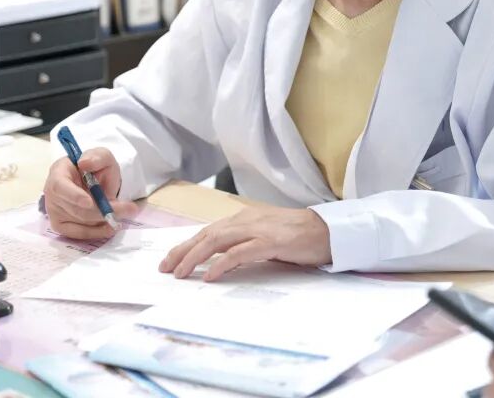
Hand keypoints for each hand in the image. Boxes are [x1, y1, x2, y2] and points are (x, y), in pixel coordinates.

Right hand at [42, 148, 138, 239]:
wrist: (97, 182)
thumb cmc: (96, 168)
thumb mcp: (102, 156)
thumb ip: (97, 156)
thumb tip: (84, 163)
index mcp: (58, 172)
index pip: (59, 187)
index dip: (73, 196)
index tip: (90, 202)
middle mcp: (52, 194)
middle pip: (74, 208)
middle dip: (101, 210)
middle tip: (127, 209)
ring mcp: (55, 211)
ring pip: (80, 221)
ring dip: (103, 219)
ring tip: (125, 213)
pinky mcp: (61, 225)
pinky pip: (78, 233)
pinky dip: (96, 232)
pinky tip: (110, 228)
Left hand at [159, 206, 332, 281]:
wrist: (328, 230)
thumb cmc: (298, 236)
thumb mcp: (264, 237)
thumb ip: (243, 244)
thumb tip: (220, 261)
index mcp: (244, 218)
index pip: (208, 231)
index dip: (187, 245)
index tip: (169, 260)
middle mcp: (246, 220)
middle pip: (206, 235)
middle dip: (182, 251)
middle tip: (165, 269)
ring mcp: (258, 229)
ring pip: (217, 241)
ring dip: (195, 257)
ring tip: (180, 273)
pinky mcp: (270, 241)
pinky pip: (239, 253)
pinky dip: (221, 264)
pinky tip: (209, 275)